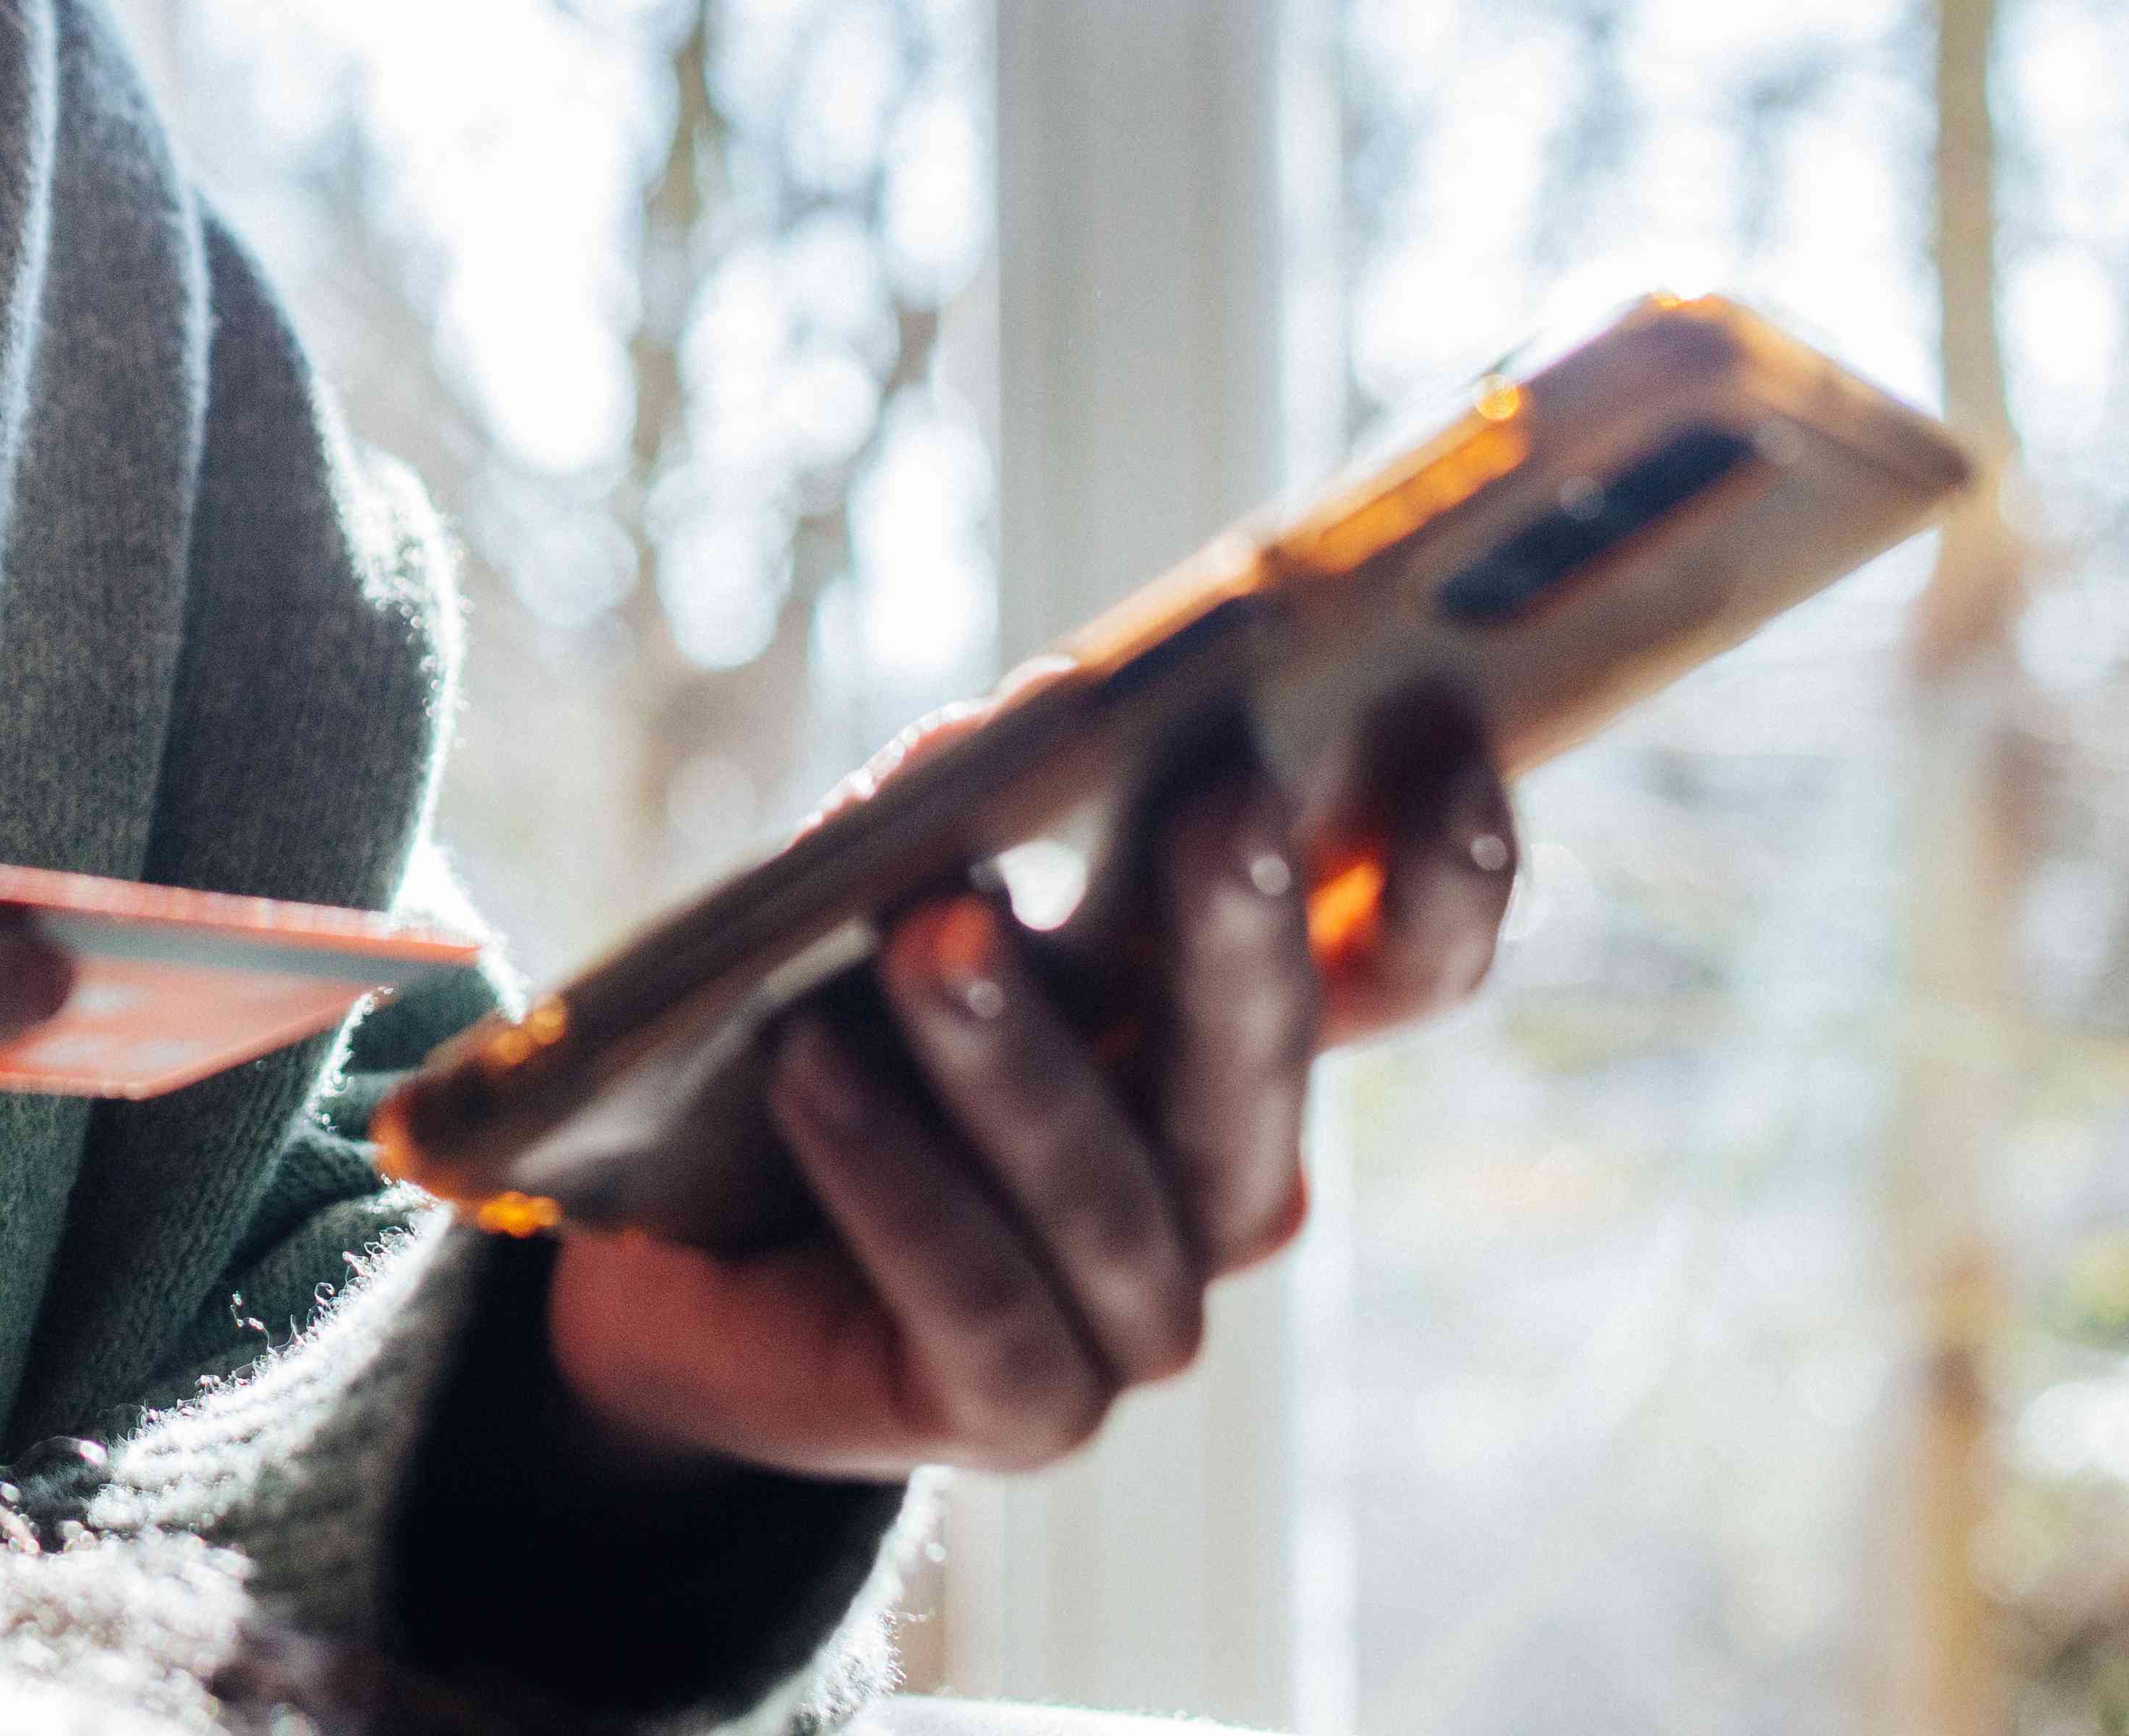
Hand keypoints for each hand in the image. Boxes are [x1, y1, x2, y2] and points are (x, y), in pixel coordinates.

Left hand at [544, 698, 1517, 1480]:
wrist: (675, 1246)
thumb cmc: (824, 1022)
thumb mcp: (891, 890)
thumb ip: (965, 807)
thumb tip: (1024, 716)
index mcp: (1234, 1039)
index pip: (1397, 968)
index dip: (1445, 873)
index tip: (1453, 742)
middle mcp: (1223, 1183)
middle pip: (1265, 1060)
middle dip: (1240, 930)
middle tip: (1220, 803)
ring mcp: (1137, 1315)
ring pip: (1109, 1186)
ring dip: (1015, 1057)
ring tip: (928, 935)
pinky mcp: (1023, 1411)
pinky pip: (975, 1296)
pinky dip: (891, 1177)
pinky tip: (808, 1074)